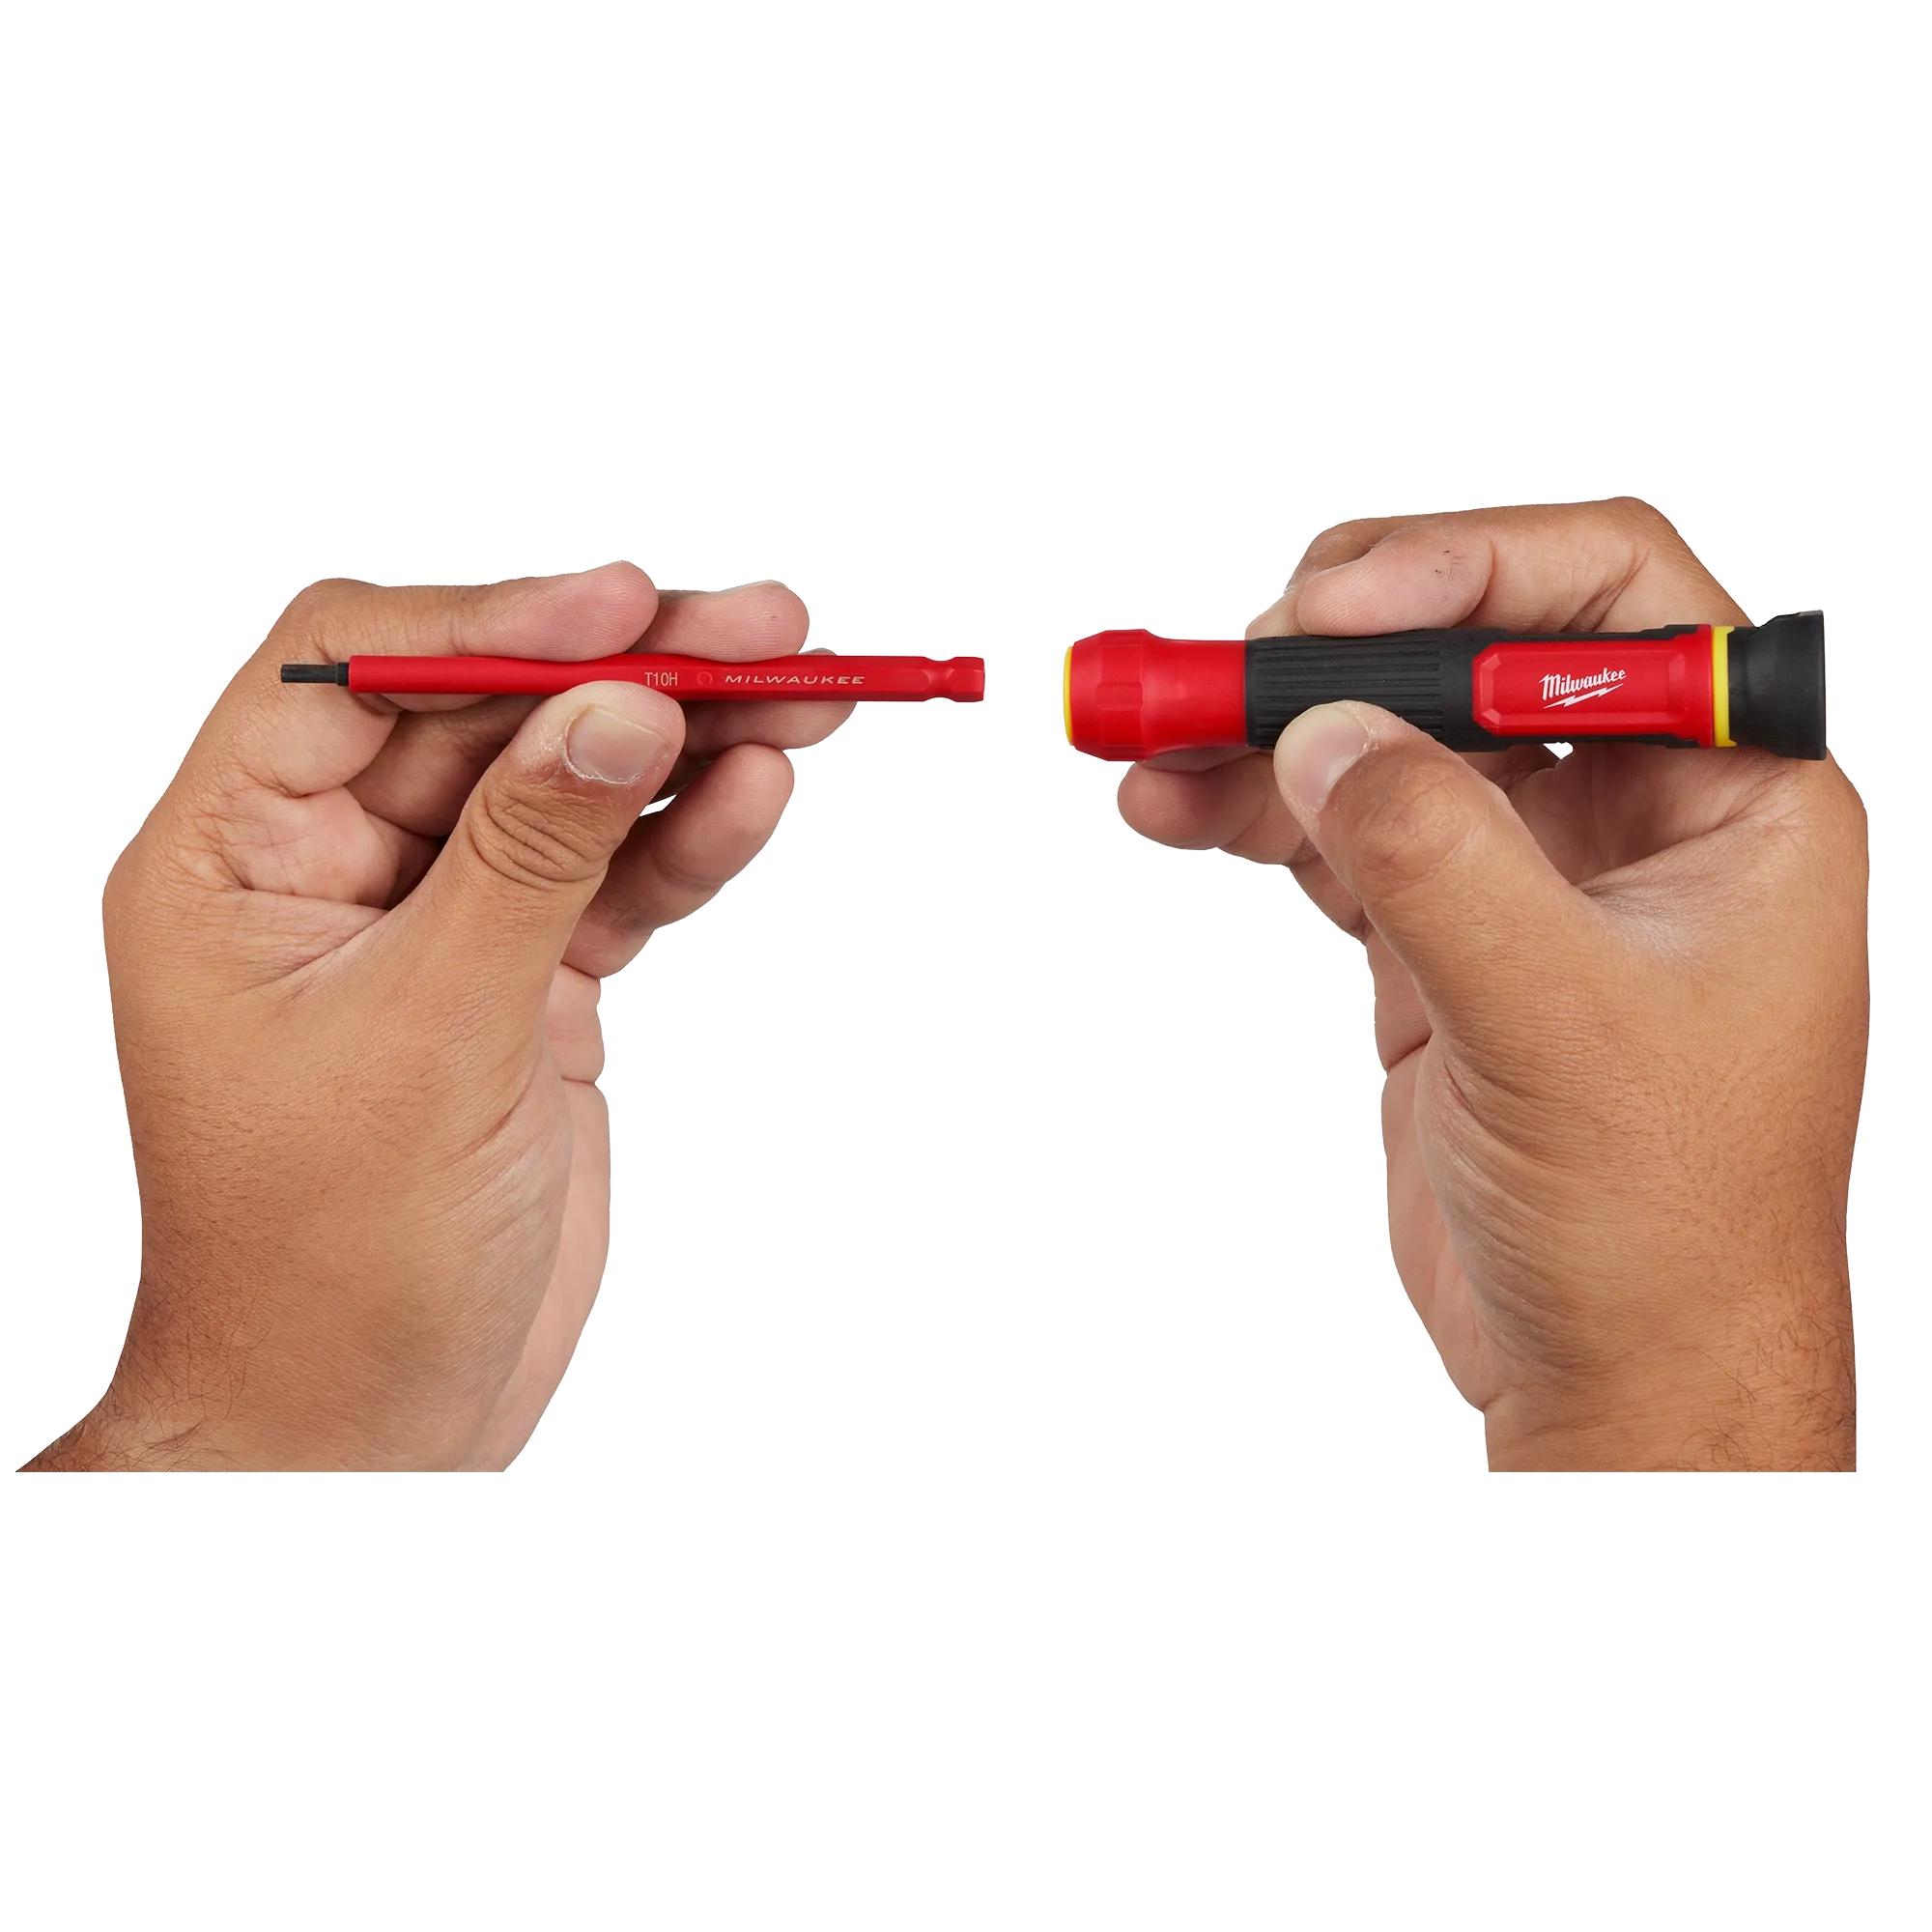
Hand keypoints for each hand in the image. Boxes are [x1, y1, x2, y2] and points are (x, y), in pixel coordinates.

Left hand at [37, 566, 849, 1472]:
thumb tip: (620, 709)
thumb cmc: (336, 1259)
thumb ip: (529, 857)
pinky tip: (756, 794)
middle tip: (766, 629)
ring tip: (806, 695)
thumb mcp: (433, 1039)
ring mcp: (441, 921)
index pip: (354, 674)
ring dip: (686, 740)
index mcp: (235, 860)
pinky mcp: (526, 979)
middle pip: (491, 714)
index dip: (495, 619)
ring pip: (570, 787)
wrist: (372, 1417)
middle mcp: (333, 869)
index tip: (629, 603)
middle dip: (628, 669)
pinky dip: (686, 841)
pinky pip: (613, 880)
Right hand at [1118, 502, 1864, 1471]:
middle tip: (1230, 667)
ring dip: (1265, 728)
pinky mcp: (1439, 929)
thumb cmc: (1663, 1220)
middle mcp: (1632, 805)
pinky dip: (1249, 810)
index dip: (1477, 566)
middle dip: (1341, 646)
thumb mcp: (1560, 1025)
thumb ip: (1441, 861)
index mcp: (1734, 794)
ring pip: (1384, 735)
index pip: (1613, 598)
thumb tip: (1325, 735)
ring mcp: (1525, 865)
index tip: (1343, 605)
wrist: (1612, 1364)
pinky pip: (1332, 829)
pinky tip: (1173, 805)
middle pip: (1472, 650)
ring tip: (1153, 736)